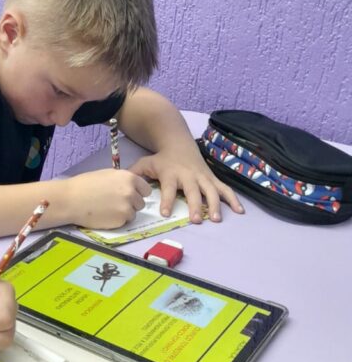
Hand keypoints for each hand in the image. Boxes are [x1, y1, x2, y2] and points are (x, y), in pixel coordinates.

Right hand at [63, 169, 151, 228]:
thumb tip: (130, 187)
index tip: (129, 195)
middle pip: (141, 203)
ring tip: (108, 210)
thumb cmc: (85, 185)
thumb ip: (122, 181)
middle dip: (131, 204)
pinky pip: (124, 222)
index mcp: (129, 178)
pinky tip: (104, 215)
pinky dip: (116, 221)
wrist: (71, 200)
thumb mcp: (107, 175)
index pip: (145, 189)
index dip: (138, 193)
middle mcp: (131, 192)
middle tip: (115, 204)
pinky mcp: (120, 221)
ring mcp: (127, 208)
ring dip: (124, 213)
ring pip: (133, 214)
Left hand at [129, 144, 243, 222]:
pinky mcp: (212, 179)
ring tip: (216, 219)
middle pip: (193, 191)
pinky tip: (240, 211)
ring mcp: (202, 177)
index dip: (166, 200)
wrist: (178, 142)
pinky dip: (233, 199)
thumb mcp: (145, 163)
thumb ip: (134, 174)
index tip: (164, 213)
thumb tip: (122, 185)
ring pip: (211, 191)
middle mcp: (188, 176)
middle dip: (195, 205)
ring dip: (215, 205)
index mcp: (171, 174)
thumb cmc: (161, 158)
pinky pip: (225, 189)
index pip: (168, 188)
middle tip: (196, 219)